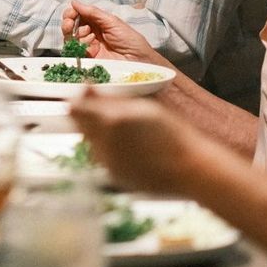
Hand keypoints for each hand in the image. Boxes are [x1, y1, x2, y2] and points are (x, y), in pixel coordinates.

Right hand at [63, 2, 166, 67]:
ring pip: (70, 38)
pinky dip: (78, 45)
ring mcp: (88, 46)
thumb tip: (74, 2)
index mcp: (97, 22)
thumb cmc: (130, 40)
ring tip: (86, 32)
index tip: (71, 12)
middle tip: (70, 22)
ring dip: (73, 32)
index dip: (72, 13)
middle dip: (68, 22)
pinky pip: (74, 51)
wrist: (138, 61)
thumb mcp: (112, 22)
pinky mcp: (87, 58)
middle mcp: (90, 33)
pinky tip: (89, 43)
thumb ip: (92, 12)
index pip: (78, 15)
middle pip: (71, 26)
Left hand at [68, 93, 198, 195]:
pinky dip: (109, 148)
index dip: (80, 97)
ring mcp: (107, 162)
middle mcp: (103, 144)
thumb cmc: (173, 135)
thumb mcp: (143, 108)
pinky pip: (102, 157)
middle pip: (80, 124)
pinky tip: (132, 146)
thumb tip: (88, 91)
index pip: (75, 108)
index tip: (89, 92)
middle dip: (90, 113)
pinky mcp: (113, 176)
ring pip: (90, 141)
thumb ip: (110, 99)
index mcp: (110, 122)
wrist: (191, 169)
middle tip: (109, 108)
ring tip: (129, 131)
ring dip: (100, 131)